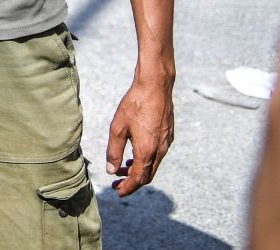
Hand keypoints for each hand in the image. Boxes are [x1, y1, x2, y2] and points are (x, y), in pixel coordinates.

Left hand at [107, 75, 173, 195]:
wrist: (156, 87)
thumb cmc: (134, 104)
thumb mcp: (118, 127)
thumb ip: (114, 150)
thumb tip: (111, 170)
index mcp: (147, 150)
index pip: (138, 179)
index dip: (128, 187)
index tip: (118, 191)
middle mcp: (160, 150)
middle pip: (147, 175)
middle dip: (132, 182)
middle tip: (117, 183)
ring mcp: (166, 143)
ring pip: (153, 165)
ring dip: (138, 170)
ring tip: (122, 168)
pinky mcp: (168, 135)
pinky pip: (157, 155)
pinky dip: (145, 160)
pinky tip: (134, 154)